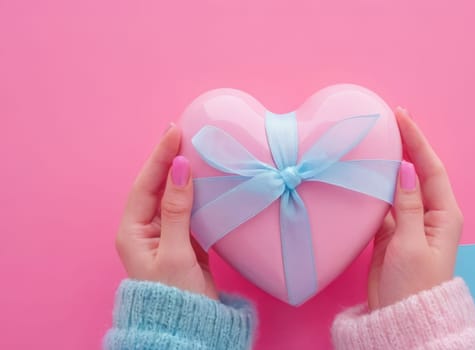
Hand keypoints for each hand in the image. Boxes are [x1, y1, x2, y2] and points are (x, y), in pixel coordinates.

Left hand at [115, 124, 217, 298]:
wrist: (188, 327)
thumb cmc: (175, 294)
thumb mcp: (176, 251)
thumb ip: (178, 209)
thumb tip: (181, 168)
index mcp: (133, 231)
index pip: (146, 184)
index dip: (160, 157)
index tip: (174, 132)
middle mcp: (146, 229)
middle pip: (157, 186)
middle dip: (169, 159)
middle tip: (184, 132)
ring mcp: (165, 234)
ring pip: (174, 195)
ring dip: (184, 173)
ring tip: (196, 148)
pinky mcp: (183, 240)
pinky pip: (188, 208)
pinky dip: (198, 192)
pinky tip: (207, 178)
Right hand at [368, 108, 462, 309]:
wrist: (400, 317)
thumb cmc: (413, 284)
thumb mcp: (410, 243)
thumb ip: (407, 205)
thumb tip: (405, 170)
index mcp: (443, 214)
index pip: (430, 168)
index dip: (416, 140)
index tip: (401, 116)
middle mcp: (428, 214)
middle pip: (415, 172)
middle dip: (404, 146)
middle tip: (387, 121)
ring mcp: (409, 223)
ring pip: (397, 186)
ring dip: (386, 166)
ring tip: (372, 143)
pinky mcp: (391, 234)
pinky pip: (382, 204)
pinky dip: (373, 189)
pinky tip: (362, 176)